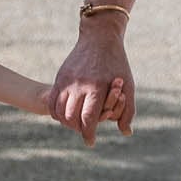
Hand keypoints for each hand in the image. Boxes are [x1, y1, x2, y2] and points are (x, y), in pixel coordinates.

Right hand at [51, 26, 134, 145]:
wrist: (99, 38)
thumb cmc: (117, 64)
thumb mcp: (128, 85)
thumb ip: (128, 110)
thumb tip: (126, 132)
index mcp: (96, 87)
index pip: (87, 119)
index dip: (88, 134)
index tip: (90, 141)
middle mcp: (79, 85)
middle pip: (71, 118)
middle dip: (78, 129)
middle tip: (84, 131)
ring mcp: (67, 80)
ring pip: (59, 111)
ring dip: (67, 122)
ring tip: (76, 124)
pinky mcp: (60, 77)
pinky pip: (52, 101)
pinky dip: (57, 112)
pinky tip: (65, 115)